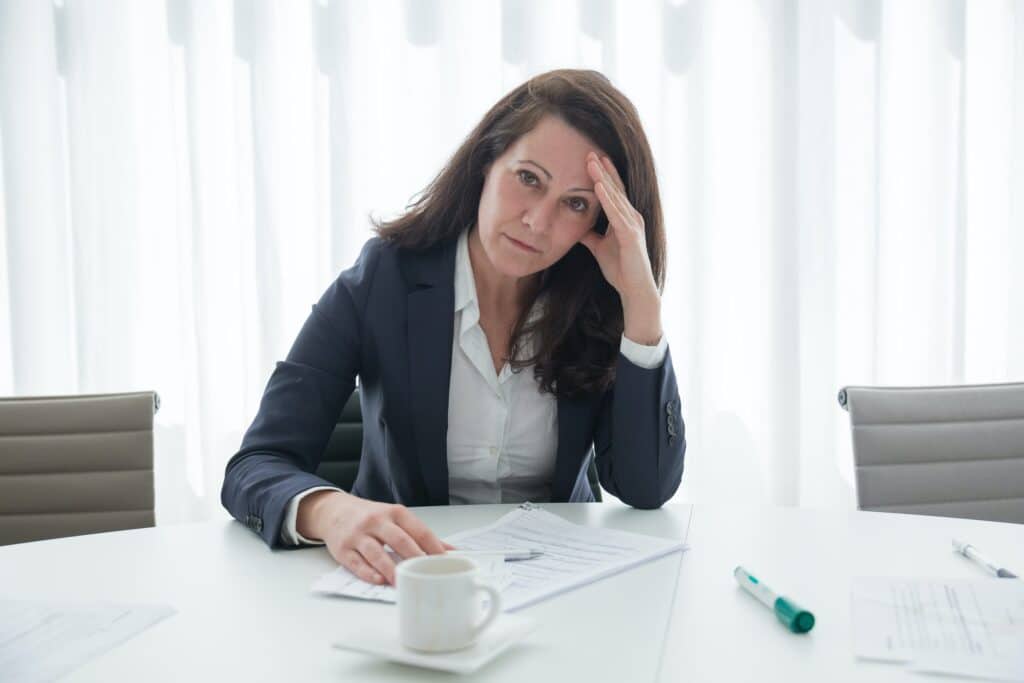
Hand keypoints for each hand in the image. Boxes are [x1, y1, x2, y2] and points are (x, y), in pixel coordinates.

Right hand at [297, 490, 453, 584]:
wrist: (334, 511)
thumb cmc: (370, 517)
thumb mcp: (395, 518)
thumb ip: (420, 535)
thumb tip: (451, 551)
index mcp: (394, 513)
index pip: (418, 530)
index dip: (433, 547)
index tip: (445, 562)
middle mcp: (376, 522)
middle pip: (399, 540)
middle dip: (415, 558)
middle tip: (427, 574)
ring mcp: (358, 535)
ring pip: (376, 553)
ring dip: (391, 569)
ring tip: (403, 583)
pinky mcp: (343, 549)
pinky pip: (357, 562)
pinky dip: (368, 573)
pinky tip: (379, 580)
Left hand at [579, 152, 662, 344]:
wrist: (634, 290)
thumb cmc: (620, 269)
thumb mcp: (599, 248)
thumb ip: (590, 235)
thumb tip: (576, 228)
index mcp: (624, 218)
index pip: (613, 191)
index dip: (603, 175)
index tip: (591, 159)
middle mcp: (631, 217)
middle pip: (615, 188)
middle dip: (602, 170)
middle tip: (590, 151)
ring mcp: (632, 225)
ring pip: (616, 196)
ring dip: (604, 178)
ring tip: (592, 161)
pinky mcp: (631, 235)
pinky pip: (617, 213)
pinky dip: (608, 198)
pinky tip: (599, 185)